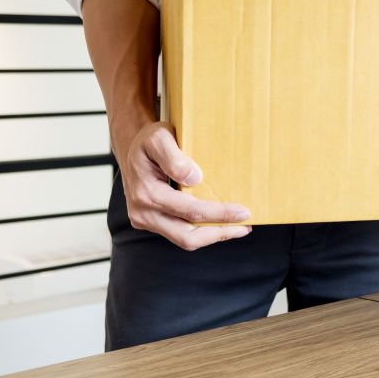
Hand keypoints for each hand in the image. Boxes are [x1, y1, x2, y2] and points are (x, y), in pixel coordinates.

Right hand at [120, 121, 252, 249]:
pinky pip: (179, 234)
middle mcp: (143, 212)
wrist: (132, 149)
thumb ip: (173, 157)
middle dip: (219, 232)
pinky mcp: (152, 223)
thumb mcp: (159, 137)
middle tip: (245, 226)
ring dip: (213, 236)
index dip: (219, 214)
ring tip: (239, 228)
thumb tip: (194, 178)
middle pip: (187, 236)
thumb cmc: (149, 141)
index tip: (243, 211)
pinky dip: (202, 231)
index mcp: (146, 193)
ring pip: (184, 239)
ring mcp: (145, 220)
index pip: (190, 211)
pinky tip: (220, 224)